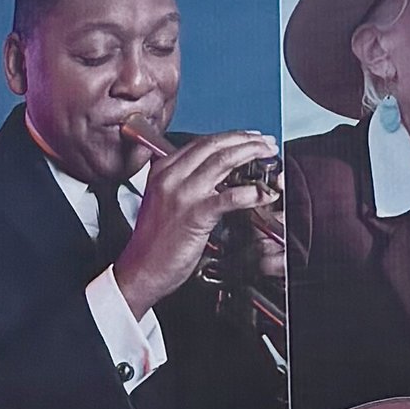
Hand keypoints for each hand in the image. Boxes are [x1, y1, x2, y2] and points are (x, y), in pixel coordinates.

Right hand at [112, 131, 276, 316]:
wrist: (140, 271)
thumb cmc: (153, 243)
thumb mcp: (162, 201)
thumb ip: (182, 183)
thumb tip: (215, 175)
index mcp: (162, 171)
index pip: (201, 143)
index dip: (230, 137)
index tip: (249, 138)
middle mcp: (171, 177)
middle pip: (214, 146)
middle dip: (245, 140)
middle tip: (266, 143)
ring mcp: (182, 195)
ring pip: (223, 162)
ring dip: (251, 155)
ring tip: (268, 157)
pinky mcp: (194, 215)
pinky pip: (229, 197)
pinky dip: (251, 193)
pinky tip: (264, 193)